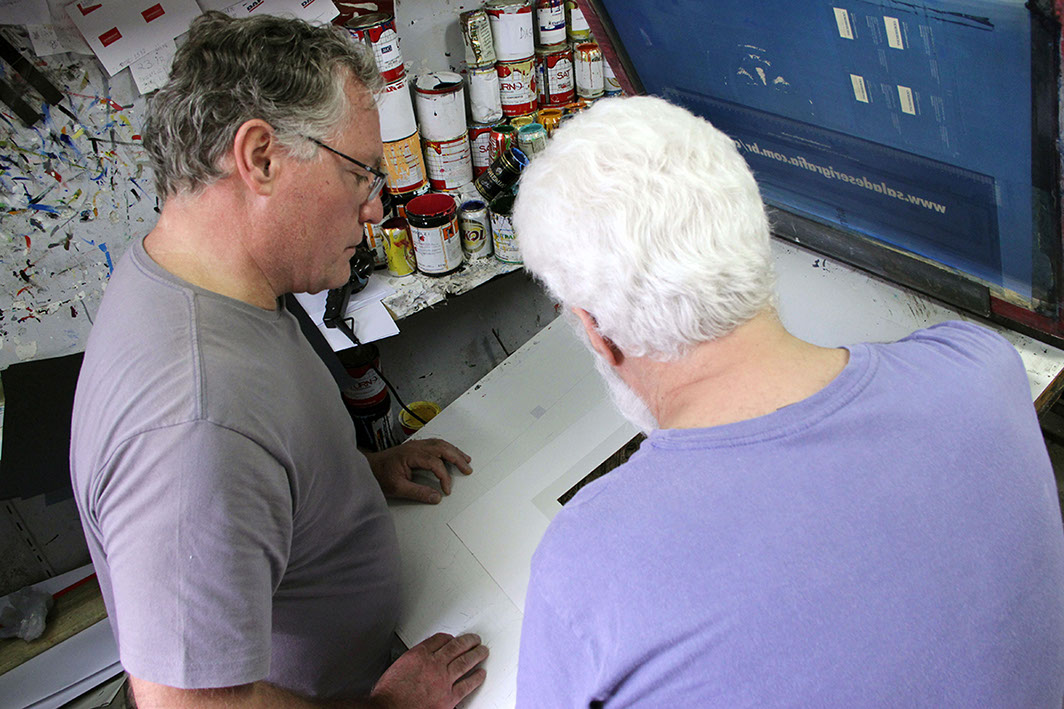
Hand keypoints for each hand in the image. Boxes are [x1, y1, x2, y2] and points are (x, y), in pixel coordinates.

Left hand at [364, 438, 472, 503]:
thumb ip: (418, 493)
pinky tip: (451, 453)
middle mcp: (415, 446)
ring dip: (454, 451)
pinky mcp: (415, 447)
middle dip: (457, 458)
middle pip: (442, 448)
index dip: (444, 476)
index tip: (446, 490)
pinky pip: (435, 444)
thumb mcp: (397, 488)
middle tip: (467, 469)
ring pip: (440, 444)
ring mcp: (416, 445)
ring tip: (465, 460)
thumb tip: (436, 497)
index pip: (435, 463)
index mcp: (411, 454)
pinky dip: (447, 448)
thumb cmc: (380, 475)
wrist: (369, 467)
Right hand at [370, 633, 487, 708]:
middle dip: (467, 641)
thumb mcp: (398, 667)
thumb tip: (422, 661)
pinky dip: (476, 678)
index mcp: (419, 655)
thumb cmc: (389, 694)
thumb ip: (414, 661)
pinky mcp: (448, 698)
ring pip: (465, 662)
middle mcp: (434, 664)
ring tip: (482, 651)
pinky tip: (481, 674)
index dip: (449, 637)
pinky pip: (467, 685)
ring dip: (476, 654)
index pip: (440, 639)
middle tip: (474, 639)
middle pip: (456, 647)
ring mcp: (443, 680)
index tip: (453, 638)